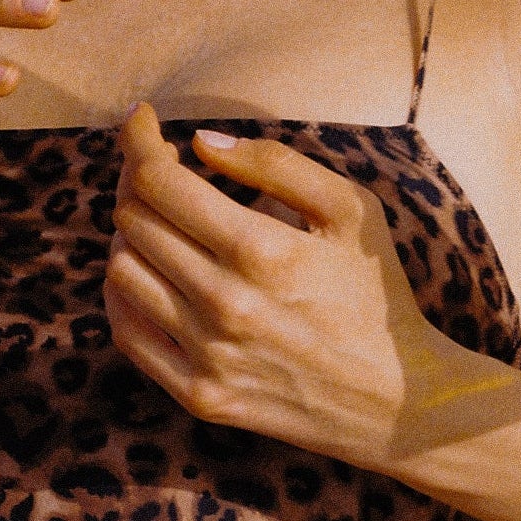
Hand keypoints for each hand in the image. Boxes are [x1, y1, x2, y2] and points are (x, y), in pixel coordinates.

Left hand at [104, 105, 493, 466]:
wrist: (397, 400)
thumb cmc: (378, 294)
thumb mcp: (352, 211)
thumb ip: (277, 163)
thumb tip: (200, 141)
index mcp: (263, 250)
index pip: (159, 181)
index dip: (138, 139)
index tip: (141, 120)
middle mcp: (226, 304)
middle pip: (134, 219)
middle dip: (137, 178)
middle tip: (160, 167)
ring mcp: (208, 355)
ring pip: (122, 270)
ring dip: (131, 234)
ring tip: (163, 221)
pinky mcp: (199, 395)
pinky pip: (126, 331)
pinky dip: (124, 292)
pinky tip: (150, 271)